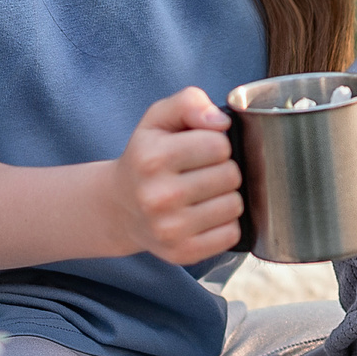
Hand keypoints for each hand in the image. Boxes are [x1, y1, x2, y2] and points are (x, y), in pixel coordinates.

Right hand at [107, 88, 241, 264]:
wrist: (121, 207)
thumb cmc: (147, 157)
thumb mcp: (159, 118)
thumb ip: (189, 102)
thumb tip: (221, 122)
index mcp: (153, 159)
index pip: (219, 144)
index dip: (217, 143)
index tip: (201, 149)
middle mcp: (158, 197)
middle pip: (231, 175)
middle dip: (224, 169)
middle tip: (202, 173)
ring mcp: (170, 230)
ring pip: (235, 205)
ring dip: (226, 197)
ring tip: (204, 194)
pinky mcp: (183, 253)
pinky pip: (231, 234)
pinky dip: (225, 223)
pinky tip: (205, 215)